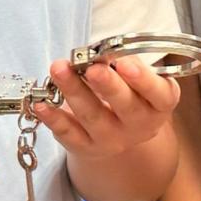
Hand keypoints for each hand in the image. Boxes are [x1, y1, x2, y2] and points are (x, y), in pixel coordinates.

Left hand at [32, 56, 179, 158]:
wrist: (116, 130)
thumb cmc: (127, 92)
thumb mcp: (134, 77)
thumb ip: (123, 63)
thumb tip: (103, 53)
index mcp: (158, 104)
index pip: (158, 93)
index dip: (143, 79)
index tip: (125, 64)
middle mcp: (139, 125)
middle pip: (125, 106)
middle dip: (107, 85)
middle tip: (92, 68)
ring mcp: (112, 139)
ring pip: (93, 116)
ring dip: (74, 91)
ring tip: (59, 70)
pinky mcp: (86, 148)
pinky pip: (68, 134)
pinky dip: (54, 118)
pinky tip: (41, 103)